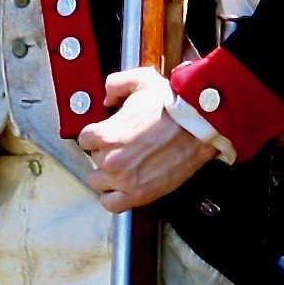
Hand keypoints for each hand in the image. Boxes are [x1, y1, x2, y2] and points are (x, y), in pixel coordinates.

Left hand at [81, 67, 216, 210]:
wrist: (199, 126)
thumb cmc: (173, 105)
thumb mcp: (140, 80)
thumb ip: (116, 84)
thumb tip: (107, 98)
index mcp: (105, 134)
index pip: (84, 139)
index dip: (97, 134)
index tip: (108, 133)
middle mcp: (110, 160)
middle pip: (93, 159)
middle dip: (105, 151)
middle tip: (123, 146)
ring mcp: (123, 180)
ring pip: (98, 182)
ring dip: (107, 175)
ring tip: (123, 166)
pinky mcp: (139, 195)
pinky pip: (111, 204)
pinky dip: (113, 198)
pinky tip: (121, 187)